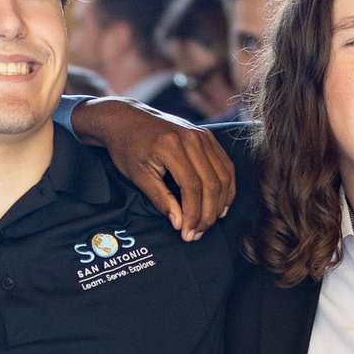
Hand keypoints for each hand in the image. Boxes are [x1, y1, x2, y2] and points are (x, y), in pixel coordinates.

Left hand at [70, 97, 234, 239]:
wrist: (127, 120)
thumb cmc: (127, 148)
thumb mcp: (138, 176)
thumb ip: (161, 199)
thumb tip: (180, 224)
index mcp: (171, 146)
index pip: (192, 186)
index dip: (193, 213)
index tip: (188, 233)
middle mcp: (192, 138)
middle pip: (212, 183)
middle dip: (207, 214)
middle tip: (197, 234)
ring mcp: (203, 135)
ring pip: (223, 176)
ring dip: (219, 204)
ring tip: (207, 224)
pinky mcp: (208, 137)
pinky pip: (226, 165)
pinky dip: (227, 188)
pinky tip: (220, 205)